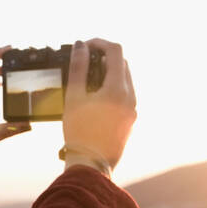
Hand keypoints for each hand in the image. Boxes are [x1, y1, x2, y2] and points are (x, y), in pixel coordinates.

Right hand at [62, 38, 135, 169]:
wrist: (91, 165)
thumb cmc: (79, 133)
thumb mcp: (74, 97)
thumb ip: (78, 68)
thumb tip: (80, 46)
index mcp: (117, 89)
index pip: (115, 50)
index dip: (99, 42)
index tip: (84, 46)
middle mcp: (130, 96)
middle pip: (122, 62)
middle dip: (104, 56)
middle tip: (84, 60)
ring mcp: (133, 108)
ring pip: (125, 78)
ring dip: (109, 71)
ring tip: (87, 79)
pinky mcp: (131, 118)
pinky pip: (125, 93)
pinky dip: (112, 86)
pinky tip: (95, 96)